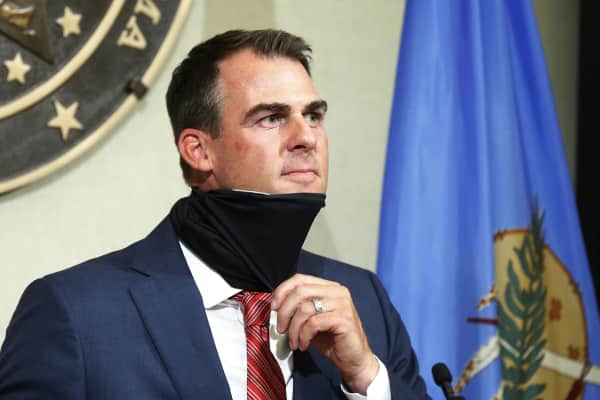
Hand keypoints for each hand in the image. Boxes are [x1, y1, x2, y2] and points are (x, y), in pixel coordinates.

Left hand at [271, 274, 378, 393]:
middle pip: (300, 291)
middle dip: (284, 311)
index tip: (273, 307)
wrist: (353, 359)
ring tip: (293, 341)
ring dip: (294, 328)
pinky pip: (314, 323)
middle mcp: (337, 291)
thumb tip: (276, 307)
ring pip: (305, 308)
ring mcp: (342, 304)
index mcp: (329, 287)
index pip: (300, 279)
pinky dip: (304, 336)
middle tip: (280, 328)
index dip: (283, 291)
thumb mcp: (311, 320)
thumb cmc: (331, 339)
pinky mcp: (344, 319)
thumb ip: (299, 308)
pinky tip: (303, 344)